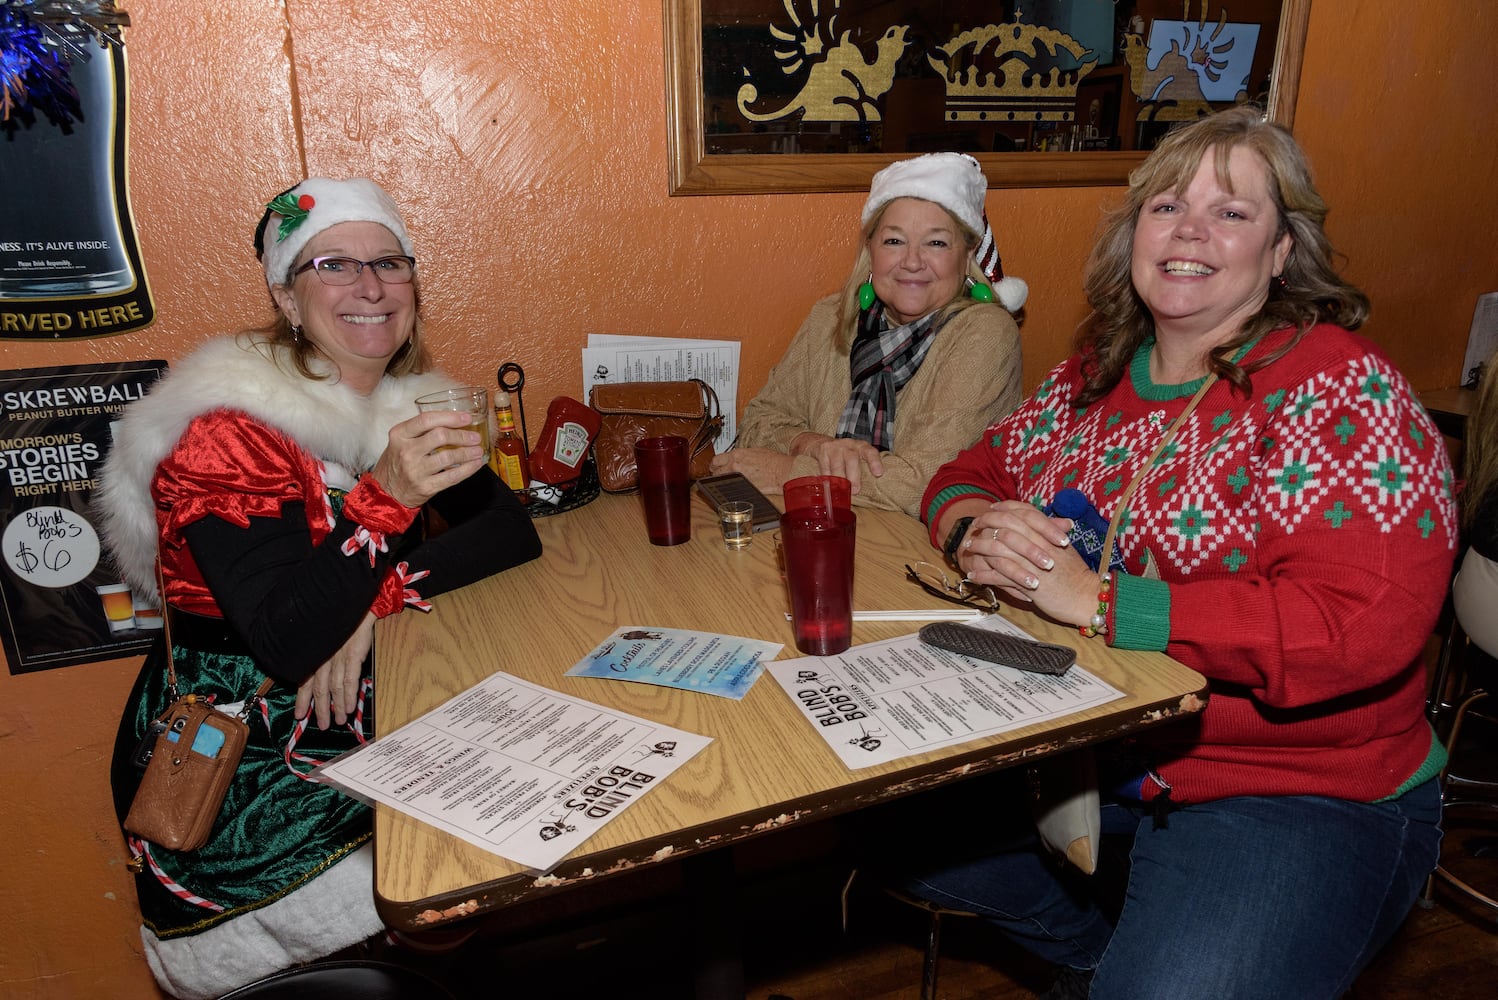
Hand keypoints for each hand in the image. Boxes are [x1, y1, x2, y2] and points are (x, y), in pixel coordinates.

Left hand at [295, 611, 374, 729]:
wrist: (353, 599)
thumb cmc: (339, 614)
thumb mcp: (324, 632)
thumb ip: (322, 649)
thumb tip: (324, 666)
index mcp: (314, 652)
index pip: (305, 679)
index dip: (303, 698)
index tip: (300, 715)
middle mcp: (323, 656)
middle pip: (319, 688)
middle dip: (319, 708)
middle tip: (321, 725)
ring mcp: (338, 657)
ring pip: (333, 688)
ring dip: (335, 706)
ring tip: (337, 721)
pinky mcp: (353, 655)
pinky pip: (349, 680)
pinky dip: (348, 695)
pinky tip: (348, 708)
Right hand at [369, 410, 486, 507]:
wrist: (385, 491)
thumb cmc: (397, 462)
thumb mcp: (400, 440)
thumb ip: (421, 430)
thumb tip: (454, 420)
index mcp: (400, 434)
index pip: (427, 420)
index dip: (450, 417)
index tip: (466, 417)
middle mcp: (406, 451)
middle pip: (440, 436)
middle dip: (462, 435)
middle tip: (475, 437)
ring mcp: (415, 470)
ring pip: (448, 457)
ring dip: (468, 453)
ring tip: (478, 450)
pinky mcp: (425, 487)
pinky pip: (452, 477)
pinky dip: (468, 469)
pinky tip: (475, 464)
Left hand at [708, 447, 795, 494]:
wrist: (782, 471)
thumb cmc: (774, 461)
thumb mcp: (756, 451)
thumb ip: (742, 455)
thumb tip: (736, 458)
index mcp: (737, 455)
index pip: (716, 459)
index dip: (715, 464)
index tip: (716, 466)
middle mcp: (734, 466)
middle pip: (715, 472)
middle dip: (716, 473)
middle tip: (718, 474)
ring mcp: (738, 478)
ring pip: (721, 482)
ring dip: (723, 482)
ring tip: (729, 482)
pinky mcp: (743, 488)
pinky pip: (732, 490)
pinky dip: (732, 489)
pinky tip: (737, 488)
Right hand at [789, 433, 884, 492]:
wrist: (822, 443)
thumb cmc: (845, 455)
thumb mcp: (857, 456)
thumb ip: (863, 469)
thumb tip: (870, 493)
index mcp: (861, 447)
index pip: (870, 452)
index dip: (875, 462)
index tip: (878, 474)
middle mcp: (849, 445)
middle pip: (852, 459)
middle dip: (854, 476)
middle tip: (855, 491)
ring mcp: (835, 448)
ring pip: (837, 465)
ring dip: (840, 480)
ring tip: (841, 491)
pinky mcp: (823, 452)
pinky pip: (825, 468)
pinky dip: (827, 479)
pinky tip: (830, 486)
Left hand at [958, 501, 1097, 627]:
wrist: (1085, 596)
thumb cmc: (1075, 573)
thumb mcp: (1064, 548)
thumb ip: (1051, 532)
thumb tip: (1039, 520)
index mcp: (1049, 534)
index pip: (1023, 512)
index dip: (1004, 508)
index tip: (991, 508)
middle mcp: (1039, 545)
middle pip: (1006, 527)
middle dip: (987, 524)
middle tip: (974, 526)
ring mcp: (1032, 564)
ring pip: (999, 550)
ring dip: (980, 548)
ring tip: (968, 549)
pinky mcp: (1027, 584)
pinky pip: (999, 576)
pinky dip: (983, 575)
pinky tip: (973, 574)